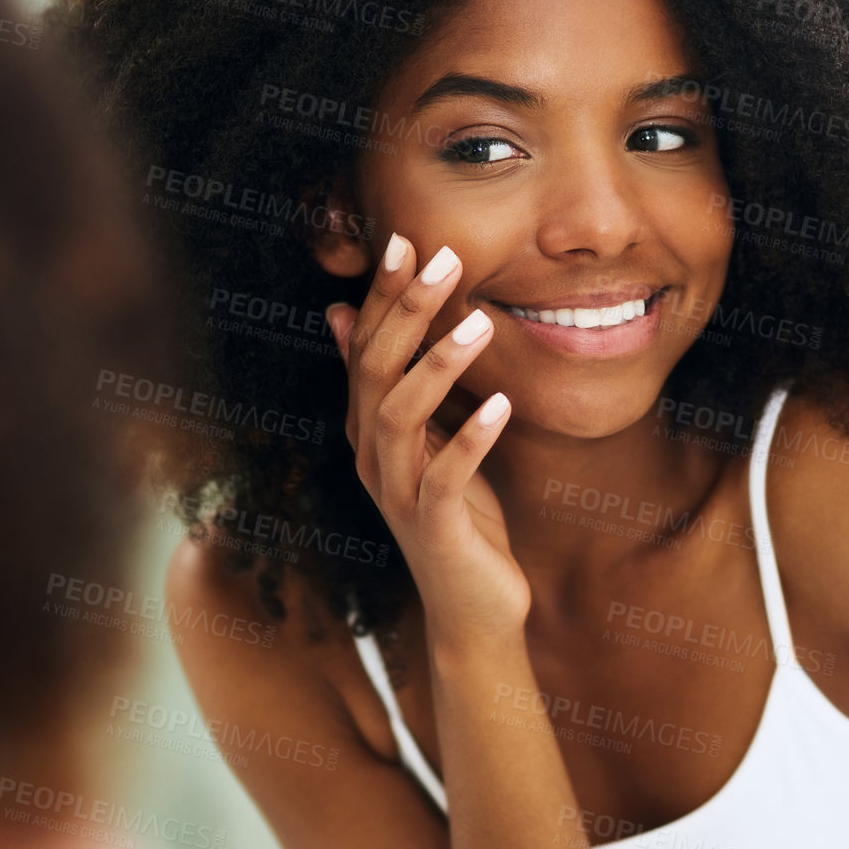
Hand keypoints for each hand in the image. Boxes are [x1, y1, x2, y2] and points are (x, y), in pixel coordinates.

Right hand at [325, 233, 532, 647]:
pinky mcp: (434, 529)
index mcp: (368, 430)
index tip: (406, 239)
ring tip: (480, 323)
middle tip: (443, 259)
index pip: (365, 348)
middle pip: (375, 370)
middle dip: (406, 311)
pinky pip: (445, 477)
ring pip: (399, 416)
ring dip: (439, 365)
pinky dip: (472, 439)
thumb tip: (344, 315)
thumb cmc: (456, 517)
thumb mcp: (424, 441)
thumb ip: (393, 383)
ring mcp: (399, 494)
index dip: (382, 295)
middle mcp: (372, 457)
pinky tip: (503, 406)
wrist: (471, 609)